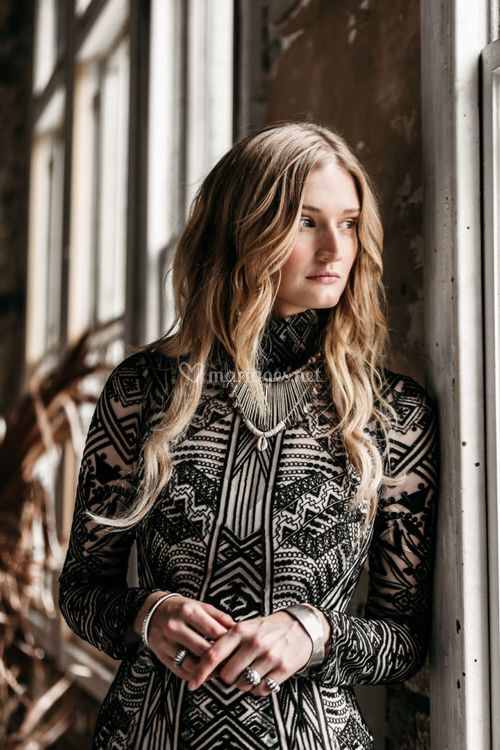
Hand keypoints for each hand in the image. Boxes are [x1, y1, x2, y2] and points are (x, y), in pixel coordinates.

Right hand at [137, 593, 235, 681]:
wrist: (151, 613)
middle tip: (233, 662)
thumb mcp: (199, 606)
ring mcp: (167, 644)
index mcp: (188, 611)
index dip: (228, 641)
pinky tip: (207, 674)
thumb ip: (218, 616)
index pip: (214, 632)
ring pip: (193, 665)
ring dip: (209, 671)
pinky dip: (197, 676)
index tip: (238, 647)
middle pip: (204, 650)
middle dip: (220, 658)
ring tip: (221, 670)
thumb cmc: (181, 609)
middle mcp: (175, 627)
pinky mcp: (163, 657)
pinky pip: (183, 672)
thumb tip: (237, 628)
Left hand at [186, 609, 316, 695]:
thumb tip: (205, 665)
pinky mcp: (283, 669)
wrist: (301, 628)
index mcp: (241, 630)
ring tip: (251, 670)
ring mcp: (269, 656)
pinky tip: (262, 676)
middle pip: (227, 675)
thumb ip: (227, 643)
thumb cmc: (267, 629)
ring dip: (243, 683)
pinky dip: (257, 688)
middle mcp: (254, 643)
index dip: (200, 671)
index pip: (214, 654)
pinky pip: (260, 690)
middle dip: (227, 677)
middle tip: (235, 670)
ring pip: (243, 684)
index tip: (192, 683)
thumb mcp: (246, 628)